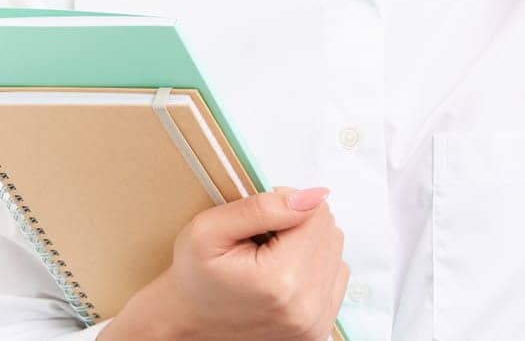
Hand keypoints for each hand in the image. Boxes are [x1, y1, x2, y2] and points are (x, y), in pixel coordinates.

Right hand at [110, 185, 348, 340]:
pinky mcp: (319, 328)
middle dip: (297, 225)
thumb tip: (312, 197)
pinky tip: (283, 273)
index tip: (259, 222)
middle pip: (329, 231)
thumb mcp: (209, 229)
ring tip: (269, 258)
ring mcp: (315, 322)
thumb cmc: (194, 276)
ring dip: (306, 245)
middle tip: (260, 241)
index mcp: (280, 280)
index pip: (316, 213)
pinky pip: (336, 274)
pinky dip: (312, 266)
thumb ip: (262, 207)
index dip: (286, 205)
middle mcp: (305, 307)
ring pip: (335, 250)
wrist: (188, 322)